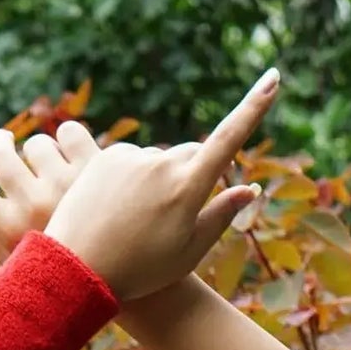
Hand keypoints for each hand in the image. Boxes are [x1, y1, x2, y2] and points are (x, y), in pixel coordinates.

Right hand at [0, 118, 101, 266]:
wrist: (140, 282)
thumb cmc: (76, 278)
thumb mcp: (27, 268)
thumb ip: (0, 241)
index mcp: (8, 232)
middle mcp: (32, 205)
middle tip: (5, 142)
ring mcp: (66, 183)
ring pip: (37, 142)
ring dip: (43, 151)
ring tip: (57, 168)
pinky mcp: (97, 166)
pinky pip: (68, 131)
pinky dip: (70, 139)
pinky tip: (79, 156)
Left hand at [41, 70, 277, 299]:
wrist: (77, 272)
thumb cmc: (140, 271)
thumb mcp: (188, 252)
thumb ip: (221, 216)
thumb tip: (250, 188)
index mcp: (188, 189)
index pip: (229, 140)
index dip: (253, 107)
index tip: (273, 77)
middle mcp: (161, 165)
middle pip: (192, 155)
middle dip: (193, 175)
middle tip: (175, 218)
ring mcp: (131, 159)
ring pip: (158, 161)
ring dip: (157, 181)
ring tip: (138, 224)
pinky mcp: (104, 157)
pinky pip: (130, 162)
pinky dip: (130, 180)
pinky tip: (116, 211)